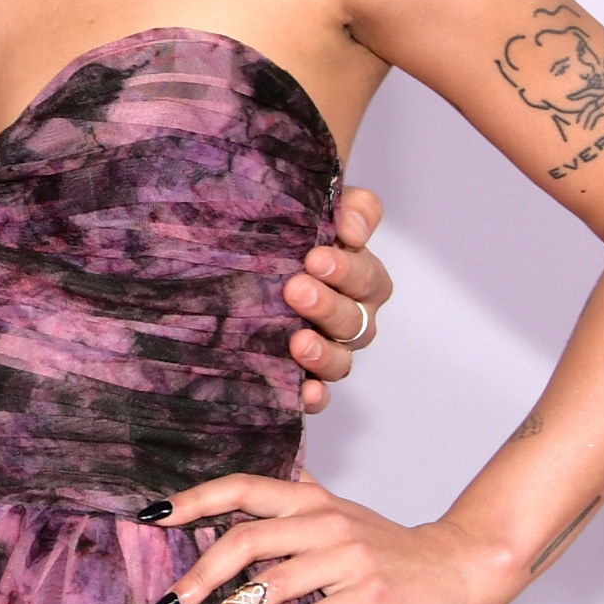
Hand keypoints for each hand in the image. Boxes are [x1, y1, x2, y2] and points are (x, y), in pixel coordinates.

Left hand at [148, 471, 511, 603]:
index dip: (194, 500)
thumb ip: (292, 504)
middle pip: (245, 539)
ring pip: (272, 583)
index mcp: (310, 498)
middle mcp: (324, 520)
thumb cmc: (389, 547)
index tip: (151, 517)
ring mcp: (348, 557)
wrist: (460, 566)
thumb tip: (234, 503)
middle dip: (199, 574)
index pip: (241, 488)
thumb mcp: (337, 515)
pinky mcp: (370, 595)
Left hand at [284, 184, 391, 411]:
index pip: (367, 273)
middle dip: (329, 305)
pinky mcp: (305, 377)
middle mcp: (350, 316)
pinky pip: (319, 394)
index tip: (316, 256)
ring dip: (324, 353)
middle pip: (356, 318)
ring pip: (342, 360)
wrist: (237, 265)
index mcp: (358, 276)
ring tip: (298, 342)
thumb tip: (352, 225)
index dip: (349, 267)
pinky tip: (304, 393)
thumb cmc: (285, 235)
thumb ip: (344, 207)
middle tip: (295, 289)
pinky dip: (315, 396)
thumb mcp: (311, 209)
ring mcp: (329, 349)